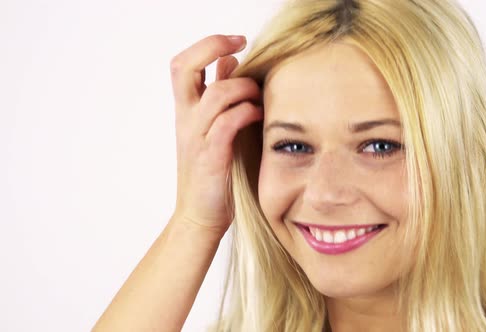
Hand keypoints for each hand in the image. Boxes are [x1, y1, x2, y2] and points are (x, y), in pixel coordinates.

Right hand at [169, 34, 262, 233]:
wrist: (200, 217)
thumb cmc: (213, 173)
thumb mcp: (213, 129)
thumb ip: (219, 96)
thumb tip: (230, 64)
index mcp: (187, 112)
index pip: (183, 64)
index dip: (207, 45)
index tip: (236, 41)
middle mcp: (187, 120)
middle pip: (184, 68)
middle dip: (212, 47)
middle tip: (240, 44)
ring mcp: (196, 138)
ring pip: (215, 94)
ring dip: (242, 87)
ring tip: (259, 94)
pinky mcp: (211, 157)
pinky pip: (226, 123)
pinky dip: (245, 112)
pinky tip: (258, 115)